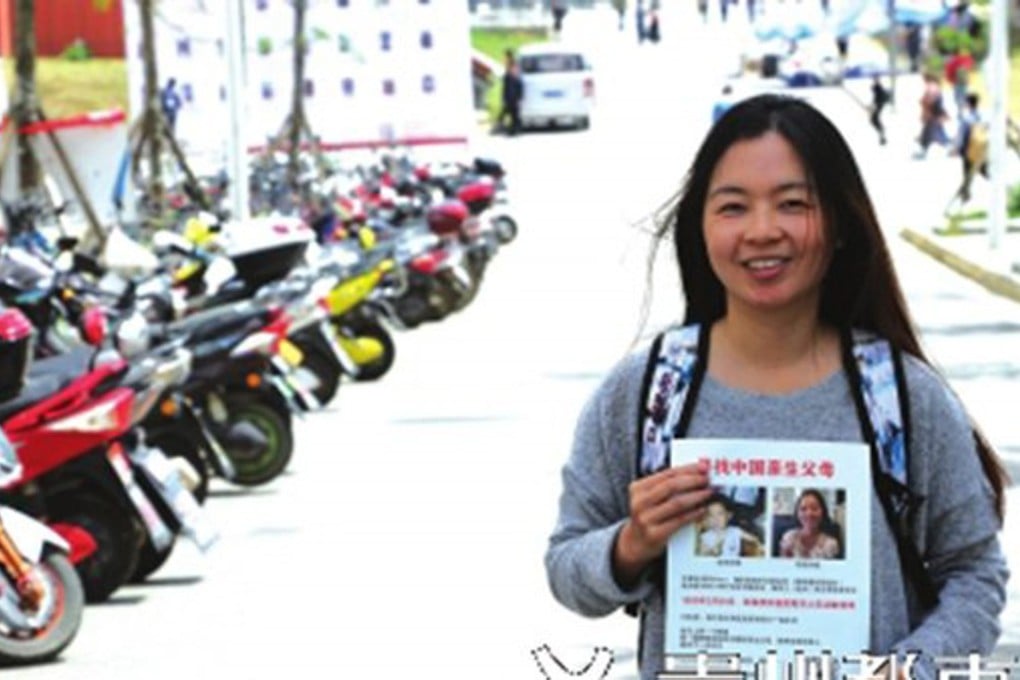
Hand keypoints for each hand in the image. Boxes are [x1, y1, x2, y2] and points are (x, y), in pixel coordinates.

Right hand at [613, 460, 711, 587]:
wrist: (635, 544)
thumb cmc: (648, 517)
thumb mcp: (649, 498)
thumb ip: (666, 487)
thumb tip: (696, 474)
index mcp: (638, 488)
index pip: (666, 474)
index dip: (687, 469)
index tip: (703, 466)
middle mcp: (640, 502)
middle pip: (671, 486)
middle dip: (693, 481)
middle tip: (708, 479)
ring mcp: (646, 519)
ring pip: (676, 503)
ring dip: (696, 496)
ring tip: (709, 493)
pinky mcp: (654, 534)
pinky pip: (679, 521)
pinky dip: (693, 514)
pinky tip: (703, 510)